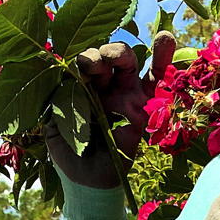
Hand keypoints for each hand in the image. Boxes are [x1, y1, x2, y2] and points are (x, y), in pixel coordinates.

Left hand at [45, 32, 175, 219]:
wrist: (89, 181)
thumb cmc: (69, 155)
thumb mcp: (53, 125)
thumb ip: (56, 100)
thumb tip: (57, 74)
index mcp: (78, 87)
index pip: (80, 62)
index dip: (78, 60)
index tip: (74, 71)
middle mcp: (101, 86)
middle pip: (103, 57)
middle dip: (98, 56)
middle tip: (93, 67)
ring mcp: (123, 93)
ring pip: (126, 61)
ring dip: (120, 53)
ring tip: (116, 57)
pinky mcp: (142, 104)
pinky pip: (155, 79)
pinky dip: (162, 58)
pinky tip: (165, 37)